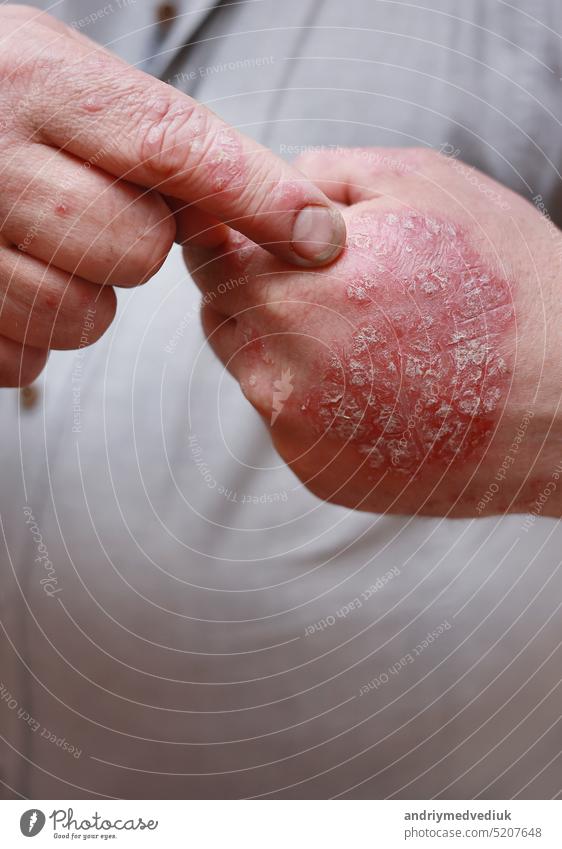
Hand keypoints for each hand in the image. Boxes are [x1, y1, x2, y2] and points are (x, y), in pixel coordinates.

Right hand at [0, 5, 344, 386]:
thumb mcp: (63, 79)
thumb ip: (153, 134)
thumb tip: (273, 205)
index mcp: (42, 82)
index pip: (178, 147)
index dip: (260, 195)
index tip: (318, 236)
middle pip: (138, 250)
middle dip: (134, 243)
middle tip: (91, 209)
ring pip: (86, 314)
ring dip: (82, 291)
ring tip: (38, 242)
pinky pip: (30, 357)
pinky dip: (32, 332)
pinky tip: (4, 281)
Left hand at [184, 147, 561, 517]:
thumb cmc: (511, 290)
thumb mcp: (421, 184)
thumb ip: (320, 175)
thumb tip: (267, 190)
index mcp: (297, 299)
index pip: (207, 261)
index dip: (228, 240)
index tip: (249, 237)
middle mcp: (286, 378)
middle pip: (223, 319)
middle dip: (256, 292)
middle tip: (326, 284)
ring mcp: (301, 437)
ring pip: (254, 371)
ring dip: (286, 345)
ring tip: (366, 334)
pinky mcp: (321, 475)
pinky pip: (290, 419)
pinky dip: (315, 396)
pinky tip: (377, 382)